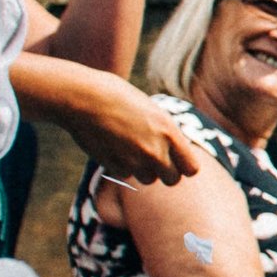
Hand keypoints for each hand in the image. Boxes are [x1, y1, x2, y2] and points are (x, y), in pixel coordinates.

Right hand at [52, 76, 200, 188]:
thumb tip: (174, 153)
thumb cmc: (118, 97)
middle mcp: (156, 150)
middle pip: (172, 180)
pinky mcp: (116, 166)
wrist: (84, 98)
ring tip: (131, 146)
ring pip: (149, 179)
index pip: (191, 168)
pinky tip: (114, 146)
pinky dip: (123, 166)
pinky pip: (127, 175)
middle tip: (154, 158)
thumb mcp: (152, 110)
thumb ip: (166, 133)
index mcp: (169, 131)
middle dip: (165, 172)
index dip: (184, 166)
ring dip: (143, 169)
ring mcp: (135, 161)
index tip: (177, 161)